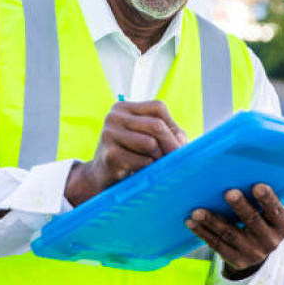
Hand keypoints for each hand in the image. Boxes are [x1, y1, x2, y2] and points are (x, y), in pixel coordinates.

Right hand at [65, 100, 185, 205]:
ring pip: (150, 143)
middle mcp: (114, 116)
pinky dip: (147, 168)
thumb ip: (168, 134)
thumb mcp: (147, 138)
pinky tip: (140, 171)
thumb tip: (183, 141)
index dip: (171, 125)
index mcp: (123, 107)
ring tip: (154, 164)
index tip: (178, 144)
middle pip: (156, 125)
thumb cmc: (130, 155)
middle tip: (177, 159)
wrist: (100, 177)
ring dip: (158, 158)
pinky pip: (143, 161)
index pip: (158, 107)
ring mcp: (109, 134)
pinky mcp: (109, 155)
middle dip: (171, 144)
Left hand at [185, 184, 283, 279]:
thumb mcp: (269, 214)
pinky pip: (217, 245)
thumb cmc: (262, 220)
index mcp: (282, 226)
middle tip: (228, 192)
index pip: (275, 211)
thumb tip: (241, 171)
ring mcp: (252, 253)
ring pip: (230, 234)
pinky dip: (203, 232)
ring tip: (197, 211)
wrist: (259, 253)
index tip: (257, 186)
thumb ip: (261, 198)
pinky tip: (191, 222)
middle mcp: (270, 241)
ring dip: (212, 221)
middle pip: (252, 221)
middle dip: (240, 206)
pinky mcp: (236, 260)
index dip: (267, 199)